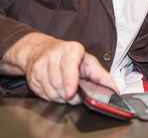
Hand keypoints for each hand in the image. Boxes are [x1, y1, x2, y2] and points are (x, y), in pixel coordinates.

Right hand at [0, 32, 116, 104]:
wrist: (40, 49)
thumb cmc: (68, 56)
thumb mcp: (87, 61)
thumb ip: (102, 76)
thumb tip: (115, 89)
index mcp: (71, 49)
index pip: (69, 65)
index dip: (70, 80)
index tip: (71, 92)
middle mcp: (54, 55)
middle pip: (60, 83)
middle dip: (70, 95)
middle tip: (76, 95)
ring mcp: (40, 65)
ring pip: (51, 91)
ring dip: (61, 97)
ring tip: (66, 91)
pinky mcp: (31, 76)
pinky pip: (43, 94)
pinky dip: (51, 97)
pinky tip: (55, 89)